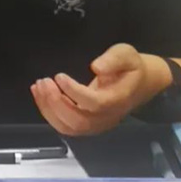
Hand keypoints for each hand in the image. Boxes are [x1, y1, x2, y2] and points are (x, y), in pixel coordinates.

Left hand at [30, 43, 165, 134]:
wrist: (142, 84)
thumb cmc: (131, 67)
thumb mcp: (127, 54)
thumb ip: (113, 59)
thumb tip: (96, 67)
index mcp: (118, 100)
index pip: (94, 103)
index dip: (74, 92)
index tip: (59, 76)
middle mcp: (107, 117)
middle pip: (78, 120)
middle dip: (56, 102)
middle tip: (43, 81)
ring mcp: (97, 124)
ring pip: (69, 127)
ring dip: (49, 109)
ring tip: (38, 87)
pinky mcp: (88, 125)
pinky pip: (66, 126)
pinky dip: (49, 113)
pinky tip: (41, 95)